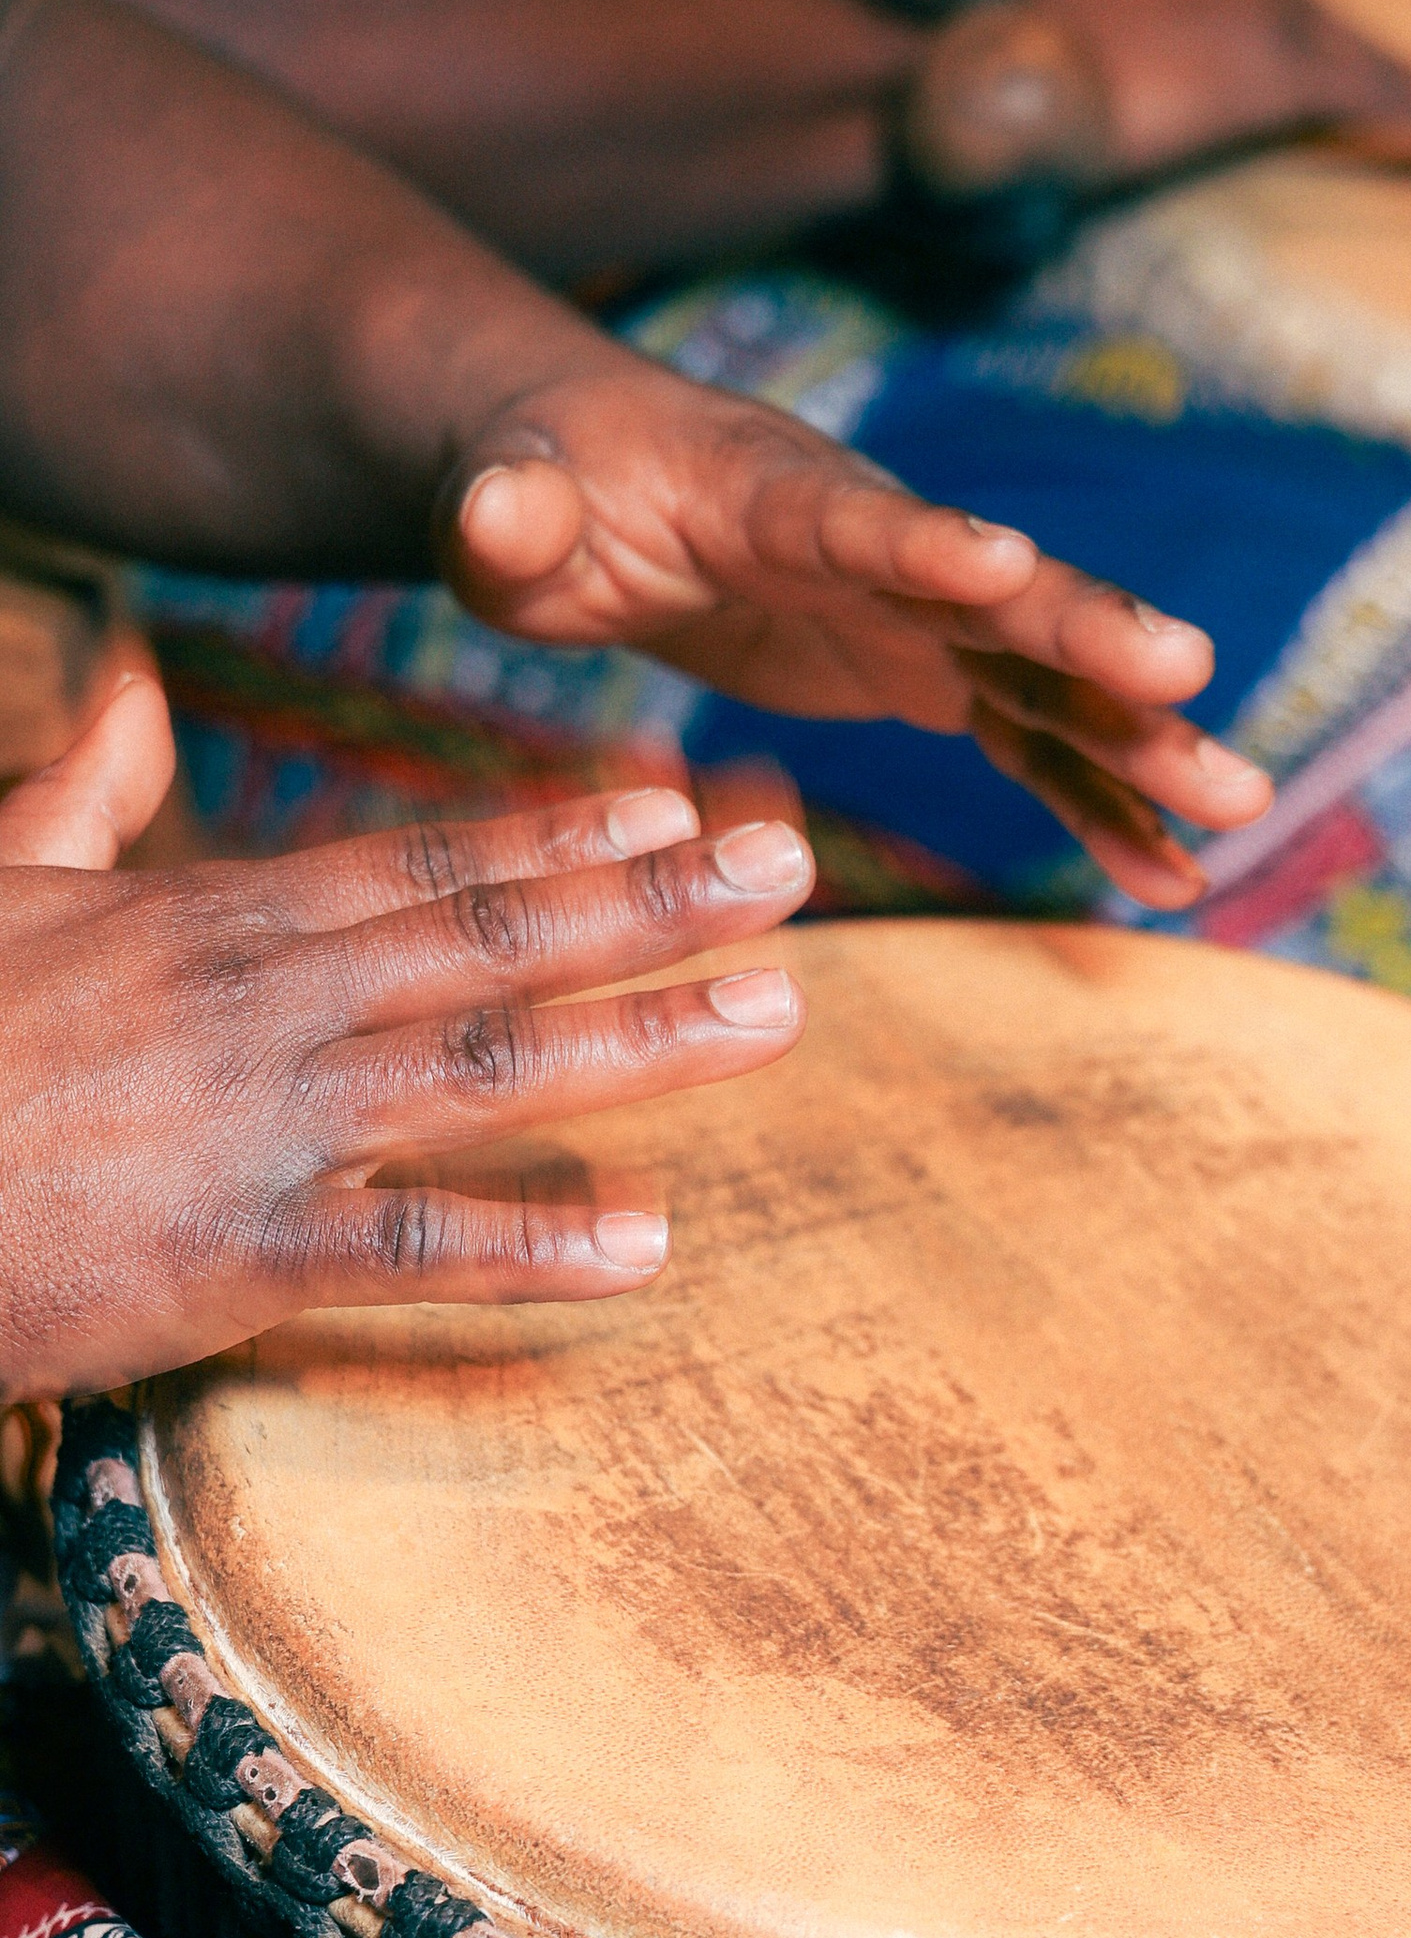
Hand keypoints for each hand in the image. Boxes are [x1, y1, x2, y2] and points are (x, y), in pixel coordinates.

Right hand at [0, 669, 823, 1399]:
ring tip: (781, 1013)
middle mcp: (266, 1003)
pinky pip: (410, 1244)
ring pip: (487, 1062)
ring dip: (643, 1039)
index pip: (426, 860)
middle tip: (797, 867)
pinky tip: (648, 1246)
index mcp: (220, 921)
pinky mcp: (237, 1251)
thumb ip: (86, 787)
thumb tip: (137, 686)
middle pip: (492, 936)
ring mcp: (261, 1123)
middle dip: (653, 900)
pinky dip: (530, 1244)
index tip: (684, 802)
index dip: (566, 831)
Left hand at [438, 350, 1272, 906]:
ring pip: (1045, 677)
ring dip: (1138, 738)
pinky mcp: (924, 670)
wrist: (584, 474)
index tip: (1006, 564)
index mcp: (770, 492)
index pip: (855, 516)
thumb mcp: (495, 498)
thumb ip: (502, 513)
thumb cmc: (532, 482)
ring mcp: (916, 611)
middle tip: (1189, 673)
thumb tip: (501, 511)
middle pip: (997, 593)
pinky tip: (1173, 871)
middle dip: (1092, 634)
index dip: (925, 543)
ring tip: (1238, 804)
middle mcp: (877, 543)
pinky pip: (1027, 744)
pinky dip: (1098, 802)